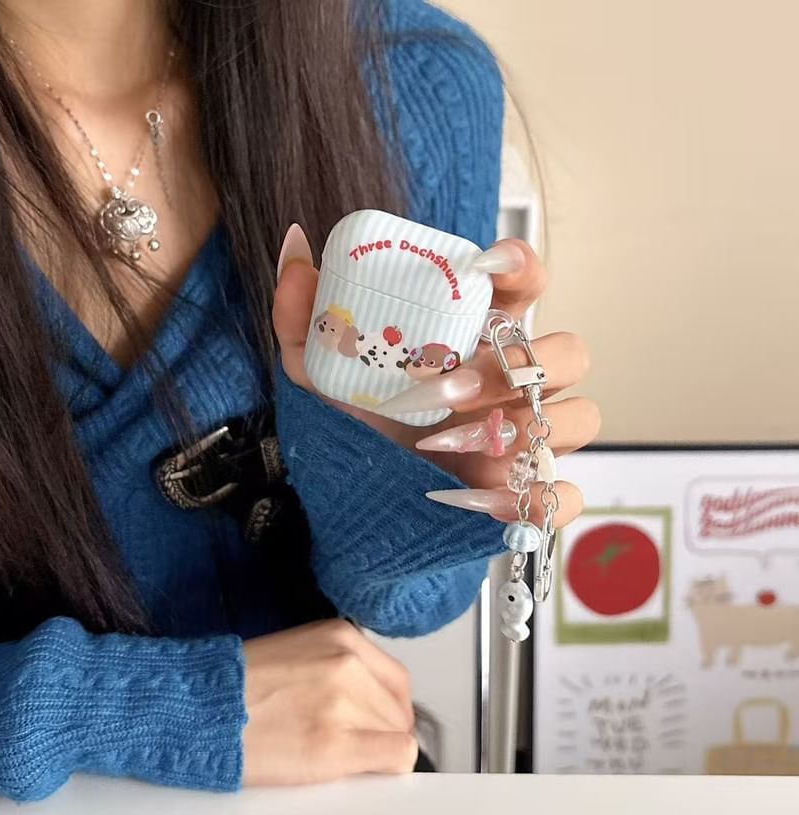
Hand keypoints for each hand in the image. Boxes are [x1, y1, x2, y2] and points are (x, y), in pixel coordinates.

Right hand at [242, 619, 416, 785]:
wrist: (199, 709)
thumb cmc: (237, 686)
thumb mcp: (299, 653)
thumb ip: (341, 666)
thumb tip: (375, 700)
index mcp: (341, 636)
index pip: (397, 680)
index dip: (387, 708)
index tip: (376, 722)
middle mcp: (347, 663)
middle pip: (398, 709)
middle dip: (381, 730)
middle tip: (349, 742)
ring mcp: (343, 701)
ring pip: (397, 733)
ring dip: (374, 748)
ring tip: (333, 750)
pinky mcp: (334, 743)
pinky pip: (396, 757)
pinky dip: (387, 767)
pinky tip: (357, 766)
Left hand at [273, 226, 599, 527]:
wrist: (354, 495)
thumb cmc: (357, 420)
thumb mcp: (322, 371)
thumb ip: (306, 317)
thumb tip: (294, 253)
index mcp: (479, 339)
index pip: (527, 286)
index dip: (522, 266)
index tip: (485, 264)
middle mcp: (515, 383)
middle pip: (569, 352)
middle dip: (515, 366)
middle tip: (449, 386)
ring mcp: (528, 436)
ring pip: (581, 416)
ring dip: (523, 427)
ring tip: (444, 446)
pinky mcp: (527, 492)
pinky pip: (565, 496)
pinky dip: (534, 501)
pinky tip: (479, 500)